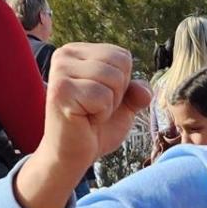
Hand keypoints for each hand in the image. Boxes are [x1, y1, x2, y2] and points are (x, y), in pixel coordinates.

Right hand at [42, 43, 150, 174]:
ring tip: (90, 113)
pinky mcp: (61, 90)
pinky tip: (85, 119)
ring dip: (110, 104)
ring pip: (113, 79)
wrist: (72, 155)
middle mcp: (65, 55)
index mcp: (78, 52)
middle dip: (117, 94)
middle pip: (120, 64)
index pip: (122, 55)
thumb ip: (135, 92)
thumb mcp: (122, 106)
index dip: (123, 84)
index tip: (101, 98)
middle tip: (96, 108)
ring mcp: (61, 71)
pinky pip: (103, 96)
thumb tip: (145, 92)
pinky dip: (102, 114)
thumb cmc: (94, 128)